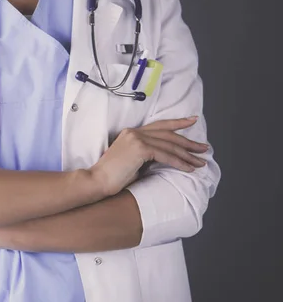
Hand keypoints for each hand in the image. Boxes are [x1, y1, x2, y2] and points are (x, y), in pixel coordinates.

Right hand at [90, 117, 209, 196]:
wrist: (98, 180)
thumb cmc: (114, 176)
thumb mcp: (133, 161)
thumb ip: (147, 155)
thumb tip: (166, 157)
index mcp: (132, 132)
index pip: (159, 125)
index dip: (177, 123)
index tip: (192, 121)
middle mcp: (135, 132)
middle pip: (168, 134)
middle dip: (188, 141)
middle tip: (204, 148)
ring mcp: (137, 138)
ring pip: (169, 145)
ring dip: (188, 155)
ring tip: (200, 162)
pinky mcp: (140, 149)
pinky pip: (166, 155)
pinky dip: (179, 162)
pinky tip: (189, 168)